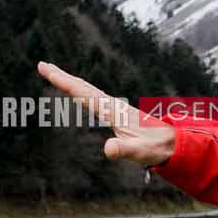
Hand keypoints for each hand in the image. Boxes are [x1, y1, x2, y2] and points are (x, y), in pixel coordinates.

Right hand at [36, 62, 177, 167]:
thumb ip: (124, 150)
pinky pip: (94, 97)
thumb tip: (108, 149)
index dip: (63, 81)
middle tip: (42, 65)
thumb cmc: (156, 148)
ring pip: (89, 90)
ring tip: (54, 74)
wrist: (174, 142)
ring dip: (70, 81)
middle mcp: (113, 105)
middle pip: (83, 87)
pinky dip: (82, 91)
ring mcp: (116, 107)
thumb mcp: (139, 152)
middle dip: (62, 76)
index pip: (83, 93)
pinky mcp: (118, 112)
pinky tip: (79, 92)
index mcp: (112, 111)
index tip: (45, 69)